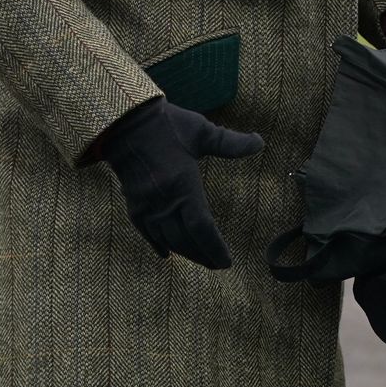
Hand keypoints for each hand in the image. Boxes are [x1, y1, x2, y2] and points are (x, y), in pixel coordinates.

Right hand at [102, 98, 263, 268]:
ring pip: (168, 240)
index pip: (202, 227)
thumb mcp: (202, 130)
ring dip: (186, 252)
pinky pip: (147, 234)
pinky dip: (159, 245)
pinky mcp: (133, 205)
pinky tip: (168, 254)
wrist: (125, 122)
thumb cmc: (167, 125)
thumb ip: (231, 142)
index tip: (228, 262)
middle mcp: (164, 201)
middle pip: (186, 240)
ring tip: (201, 258)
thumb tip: (260, 142)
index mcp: (183, 185)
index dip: (215, 248)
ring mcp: (146, 206)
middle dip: (203, 255)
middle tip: (218, 264)